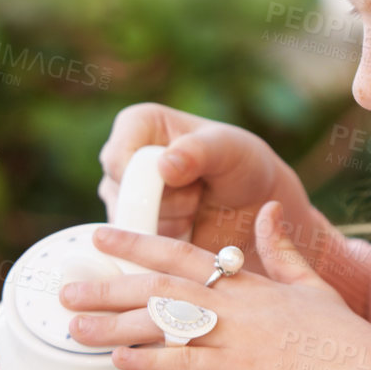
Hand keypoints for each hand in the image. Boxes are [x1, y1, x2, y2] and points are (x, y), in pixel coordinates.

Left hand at [59, 201, 370, 369]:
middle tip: (65, 288)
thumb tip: (271, 209)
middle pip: (158, 286)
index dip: (137, 244)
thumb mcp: (314, 286)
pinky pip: (181, 363)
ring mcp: (233, 337)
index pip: (182, 254)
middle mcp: (235, 304)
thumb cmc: (346, 341)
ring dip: (112, 324)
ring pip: (160, 323)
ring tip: (73, 329)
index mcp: (250, 283)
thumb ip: (286, 249)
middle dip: (107, 285)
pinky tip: (117, 361)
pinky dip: (147, 360)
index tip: (100, 236)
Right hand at [97, 102, 313, 254]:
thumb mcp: (229, 150)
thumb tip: (164, 166)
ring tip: (195, 206)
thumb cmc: (241, 166)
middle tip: (198, 193)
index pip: (118, 160)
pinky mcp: (129, 227)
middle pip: (123, 196)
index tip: (186, 177)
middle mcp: (121, 158)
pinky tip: (189, 226)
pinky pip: (135, 245)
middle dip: (167, 204)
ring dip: (171, 223)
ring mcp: (121, 195)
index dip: (149, 179)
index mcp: (137, 124)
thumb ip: (198, 152)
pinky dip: (168, 241)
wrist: (252, 205)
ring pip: (130, 224)